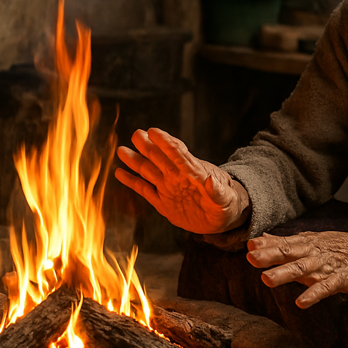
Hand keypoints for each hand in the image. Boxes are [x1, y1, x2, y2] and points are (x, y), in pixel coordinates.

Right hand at [114, 128, 249, 234]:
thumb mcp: (225, 199)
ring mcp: (169, 188)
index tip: (154, 131)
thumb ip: (216, 191)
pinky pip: (144, 190)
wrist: (221, 216)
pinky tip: (119, 173)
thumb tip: (210, 180)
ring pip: (148, 171)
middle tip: (137, 134)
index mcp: (194, 172)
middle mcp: (178, 177)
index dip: (166, 142)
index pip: (178, 153)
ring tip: (122, 150)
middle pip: (160, 158)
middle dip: (148, 146)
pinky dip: (132, 182)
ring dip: (135, 161)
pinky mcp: (163, 202)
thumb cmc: (227, 204)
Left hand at [246, 230, 347, 307]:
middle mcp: (314, 253)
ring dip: (285, 274)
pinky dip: (313, 294)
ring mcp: (327, 266)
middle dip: (270, 256)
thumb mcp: (311, 241)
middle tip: (251, 258)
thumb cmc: (338, 247)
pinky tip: (300, 303)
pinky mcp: (341, 279)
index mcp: (307, 243)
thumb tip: (259, 239)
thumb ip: (284, 242)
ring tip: (267, 279)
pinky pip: (325, 288)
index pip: (283, 243)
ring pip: (303, 269)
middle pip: (289, 254)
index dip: (266, 246)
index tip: (248, 246)